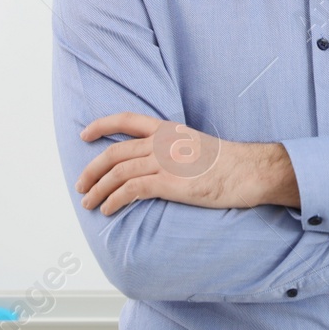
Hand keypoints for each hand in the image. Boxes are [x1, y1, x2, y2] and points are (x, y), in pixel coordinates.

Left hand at [74, 113, 290, 214]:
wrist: (247, 170)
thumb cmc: (228, 163)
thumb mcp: (196, 146)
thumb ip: (174, 149)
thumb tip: (157, 163)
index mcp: (168, 130)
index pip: (127, 119)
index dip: (102, 125)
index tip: (85, 134)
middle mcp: (161, 143)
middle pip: (114, 152)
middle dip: (92, 170)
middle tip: (81, 184)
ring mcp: (164, 162)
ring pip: (117, 173)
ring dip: (98, 190)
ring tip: (89, 203)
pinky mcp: (168, 183)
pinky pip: (130, 191)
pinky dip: (114, 200)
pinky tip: (108, 210)